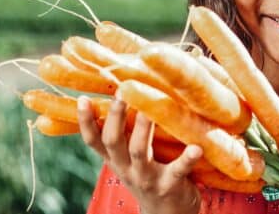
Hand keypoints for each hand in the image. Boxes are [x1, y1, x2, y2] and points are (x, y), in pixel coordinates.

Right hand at [78, 96, 202, 213]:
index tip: (82, 99)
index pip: (94, 140)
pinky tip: (196, 147)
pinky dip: (187, 159)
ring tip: (149, 110)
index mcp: (116, 159)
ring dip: (144, 130)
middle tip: (121, 93)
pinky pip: (178, 170)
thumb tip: (121, 93)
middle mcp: (127, 168)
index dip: (85, 122)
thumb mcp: (129, 159)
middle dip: (116, 117)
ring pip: (139, 151)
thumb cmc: (148, 175)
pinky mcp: (170, 185)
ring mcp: (147, 178)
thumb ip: (124, 134)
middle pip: (114, 141)